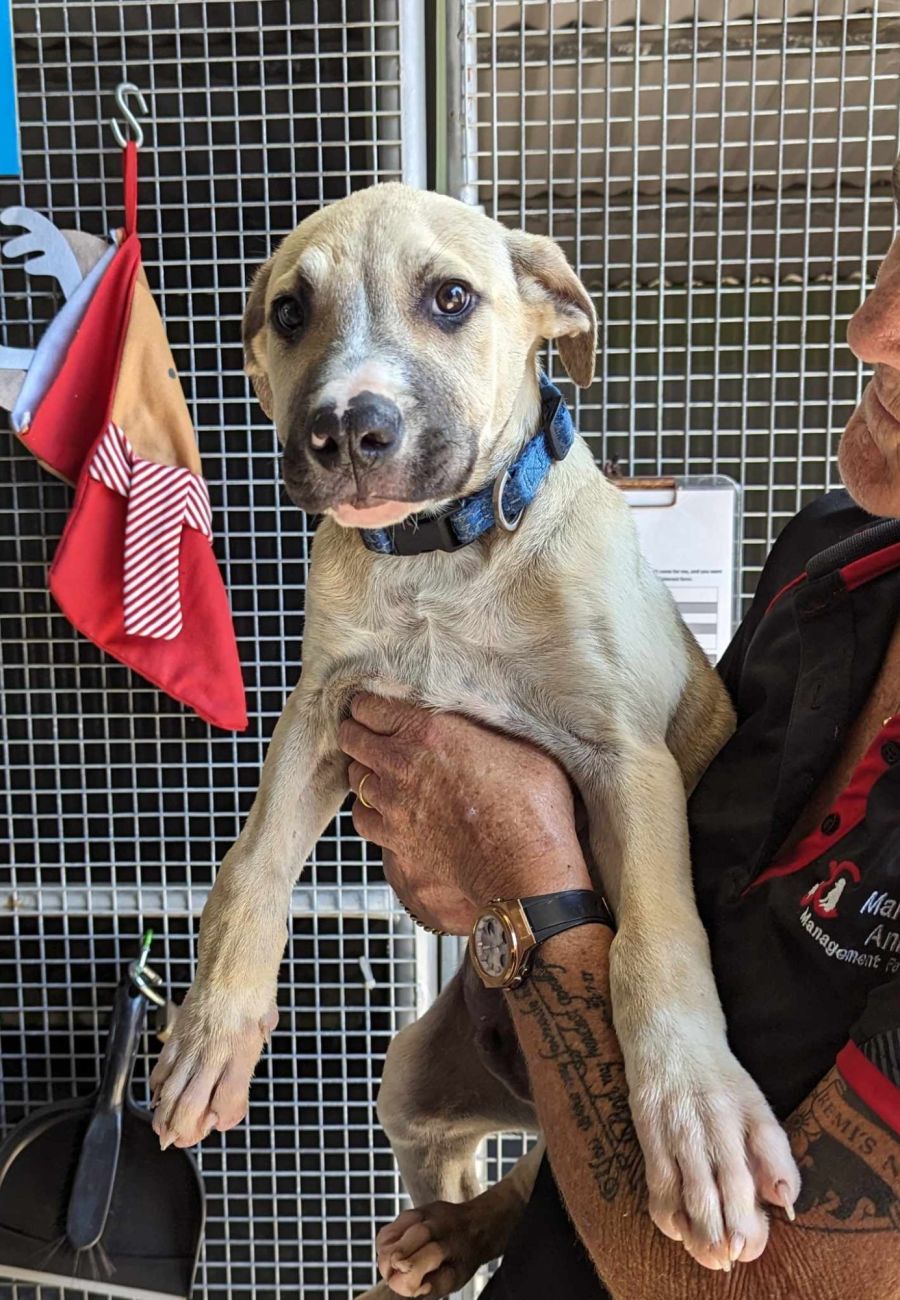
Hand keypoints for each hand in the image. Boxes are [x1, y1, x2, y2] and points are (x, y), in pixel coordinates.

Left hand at [338, 694, 590, 933]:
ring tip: (381, 772)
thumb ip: (484, 730)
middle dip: (359, 733)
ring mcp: (393, 803)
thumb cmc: (533, 806)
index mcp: (429, 730)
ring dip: (365, 771)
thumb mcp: (520, 747)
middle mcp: (401, 762)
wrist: (524, 866)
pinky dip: (369, 810)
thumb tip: (479, 724)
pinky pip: (361, 817)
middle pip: (352, 738)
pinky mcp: (394, 837)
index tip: (374, 708)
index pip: (371, 706)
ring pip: (355, 777)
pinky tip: (385, 809)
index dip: (369, 705)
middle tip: (372, 735)